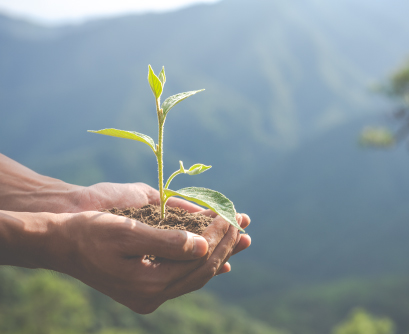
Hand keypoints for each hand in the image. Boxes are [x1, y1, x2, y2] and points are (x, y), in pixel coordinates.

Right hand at [57, 210, 249, 313]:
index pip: (199, 260)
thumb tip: (203, 245)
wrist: (62, 245)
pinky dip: (203, 265)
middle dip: (226, 245)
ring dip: (219, 254)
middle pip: (202, 271)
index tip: (231, 215)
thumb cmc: (91, 232)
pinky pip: (184, 279)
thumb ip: (167, 241)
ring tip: (240, 237)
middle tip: (243, 223)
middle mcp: (152, 296)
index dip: (219, 236)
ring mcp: (150, 296)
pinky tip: (219, 259)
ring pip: (196, 276)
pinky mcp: (147, 289)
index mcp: (149, 284)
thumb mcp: (127, 232)